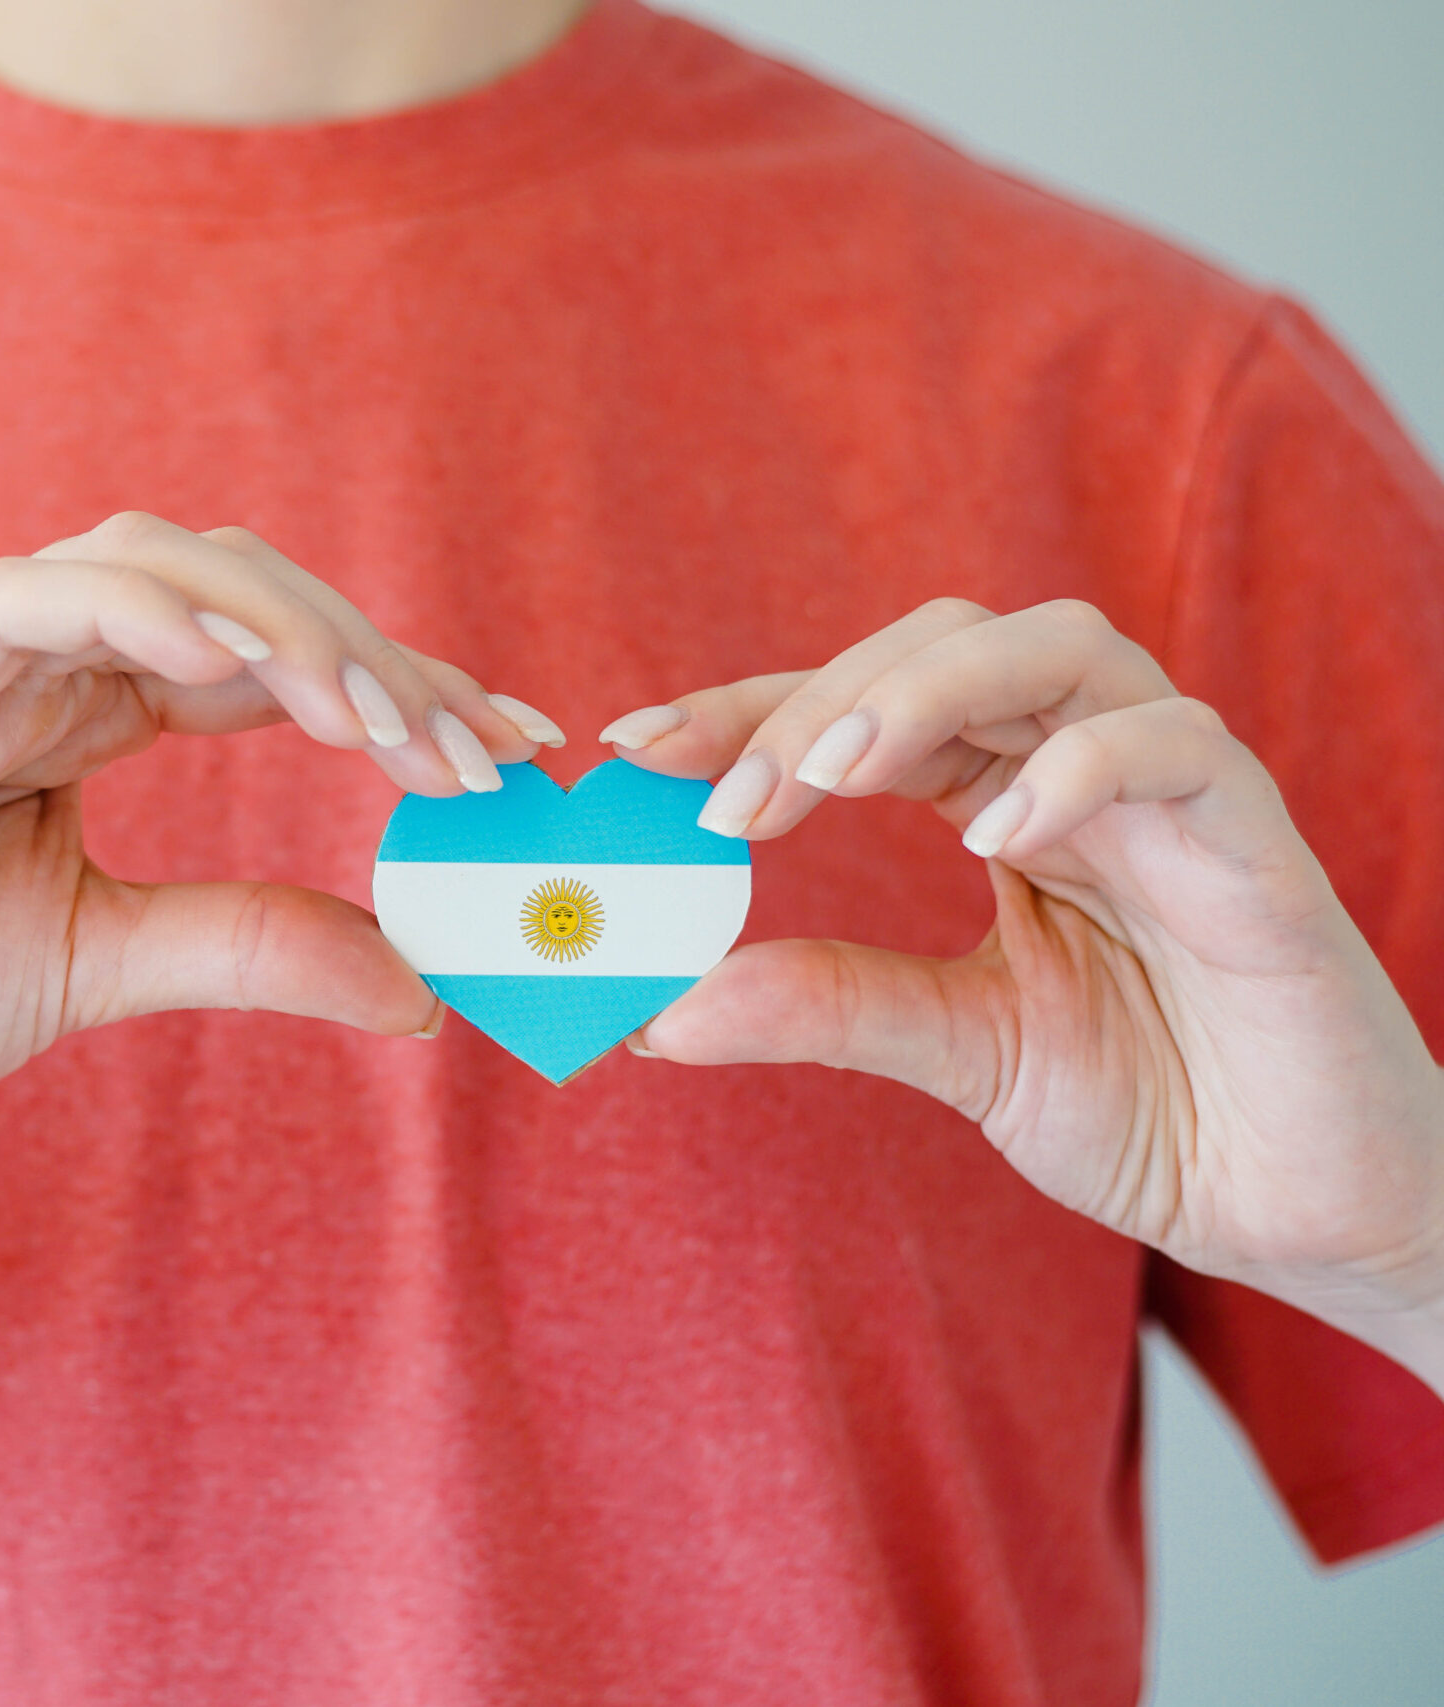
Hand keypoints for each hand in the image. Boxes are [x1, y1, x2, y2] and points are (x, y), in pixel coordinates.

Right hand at [0, 512, 559, 1171]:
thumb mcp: (101, 961)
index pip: (270, 663)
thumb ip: (250, 946)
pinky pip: (44, 599)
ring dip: (295, 632)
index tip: (514, 758)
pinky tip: (251, 672)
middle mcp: (40, 654)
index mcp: (83, 706)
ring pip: (164, 567)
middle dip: (377, 663)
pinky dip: (150, 610)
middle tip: (482, 758)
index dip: (398, 693)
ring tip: (393, 729)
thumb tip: (424, 984)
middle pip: (246, 594)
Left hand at [602, 598, 1443, 1365]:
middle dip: (816, 699)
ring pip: (1061, 649)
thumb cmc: (1159, 1110)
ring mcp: (1178, 794)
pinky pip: (1180, 749)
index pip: (864, 708)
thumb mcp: (965, 1050)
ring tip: (828, 777)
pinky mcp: (1262, 846)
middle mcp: (1084, 770)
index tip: (629, 749)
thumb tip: (656, 1010)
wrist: (1314, 1212)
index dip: (745, 711)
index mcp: (1006, 801)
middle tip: (720, 798)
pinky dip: (1081, 769)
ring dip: (927, 693)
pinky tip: (997, 838)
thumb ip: (829, 1007)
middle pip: (945, 643)